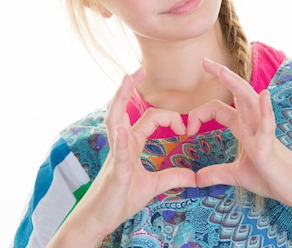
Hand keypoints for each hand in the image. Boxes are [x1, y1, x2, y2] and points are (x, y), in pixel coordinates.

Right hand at [58, 69, 196, 241]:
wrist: (97, 221)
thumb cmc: (119, 201)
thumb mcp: (152, 187)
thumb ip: (172, 177)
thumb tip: (193, 176)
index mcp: (130, 145)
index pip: (149, 120)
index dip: (169, 118)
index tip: (184, 129)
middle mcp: (120, 145)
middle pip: (123, 110)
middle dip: (128, 88)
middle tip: (137, 70)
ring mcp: (115, 156)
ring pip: (114, 121)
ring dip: (120, 100)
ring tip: (125, 80)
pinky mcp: (115, 172)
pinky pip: (118, 153)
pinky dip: (121, 140)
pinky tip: (123, 130)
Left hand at [188, 59, 291, 204]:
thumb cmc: (272, 178)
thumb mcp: (237, 175)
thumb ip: (217, 174)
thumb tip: (196, 179)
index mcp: (245, 129)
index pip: (220, 109)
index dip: (200, 112)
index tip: (188, 128)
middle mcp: (254, 125)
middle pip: (237, 94)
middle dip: (222, 75)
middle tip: (203, 61)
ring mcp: (263, 133)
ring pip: (251, 102)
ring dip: (237, 85)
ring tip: (223, 71)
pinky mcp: (271, 148)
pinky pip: (268, 126)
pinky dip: (266, 111)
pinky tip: (264, 95)